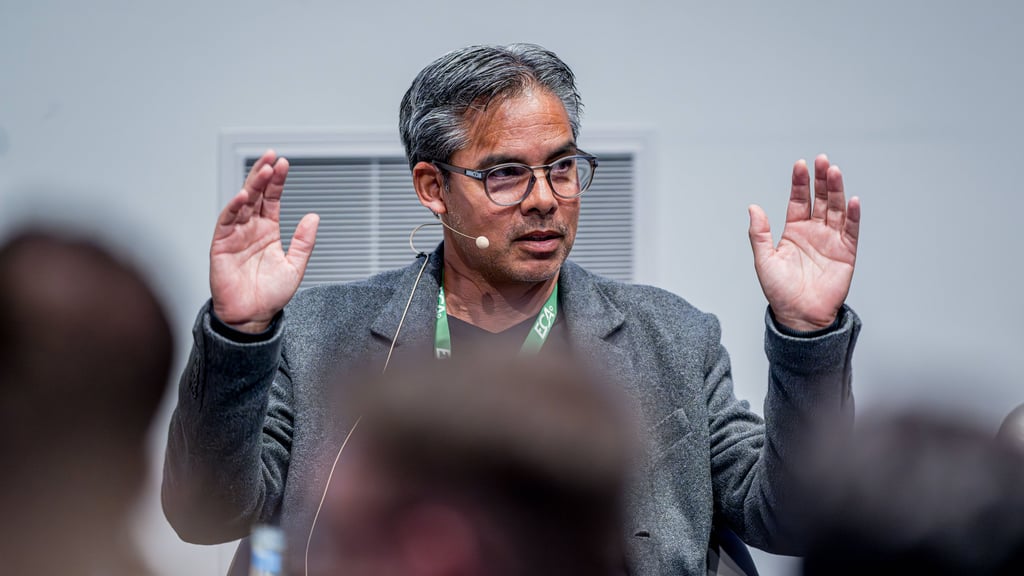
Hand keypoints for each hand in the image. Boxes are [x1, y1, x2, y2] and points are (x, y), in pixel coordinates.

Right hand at [210, 150, 319, 332]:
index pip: (271, 199)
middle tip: (272, 157)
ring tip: (262, 170)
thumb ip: (304, 241)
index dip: (277, 182)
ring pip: (242, 204)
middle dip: (263, 175)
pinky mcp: (221, 245)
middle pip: (256, 195)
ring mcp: (235, 235)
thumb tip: (313, 217)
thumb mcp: (295, 266)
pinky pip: (226, 222)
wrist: (252, 317)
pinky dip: (233, 208)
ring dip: (251, 186)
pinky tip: (243, 196)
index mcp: (267, 231)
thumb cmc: (269, 295)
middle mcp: (250, 229)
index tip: (284, 164)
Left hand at [748, 154, 859, 331]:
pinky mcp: (846, 253)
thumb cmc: (779, 291)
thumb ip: (759, 233)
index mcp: (794, 231)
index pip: (799, 200)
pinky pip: (851, 231)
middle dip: (822, 180)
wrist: (799, 316)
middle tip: (822, 160)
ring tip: (835, 172)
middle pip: (821, 199)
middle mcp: (814, 232)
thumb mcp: (764, 259)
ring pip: (836, 210)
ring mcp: (831, 241)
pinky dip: (853, 216)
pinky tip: (852, 200)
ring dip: (837, 191)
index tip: (801, 165)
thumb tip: (753, 207)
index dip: (800, 183)